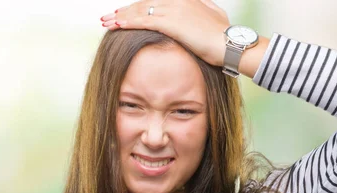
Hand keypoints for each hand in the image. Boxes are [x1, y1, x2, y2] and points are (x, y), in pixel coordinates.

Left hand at [100, 0, 230, 66]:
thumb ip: (204, 9)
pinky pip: (144, 22)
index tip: (125, 13)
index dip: (138, 8)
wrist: (231, 44)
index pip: (155, 2)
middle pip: (144, 5)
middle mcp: (177, 1)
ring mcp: (173, 10)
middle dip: (124, 12)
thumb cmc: (224, 36)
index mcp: (185, 0)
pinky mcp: (171, 22)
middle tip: (108, 18)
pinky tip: (116, 26)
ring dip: (121, 17)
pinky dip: (128, 23)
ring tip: (106, 23)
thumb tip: (202, 10)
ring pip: (140, 12)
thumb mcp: (215, 16)